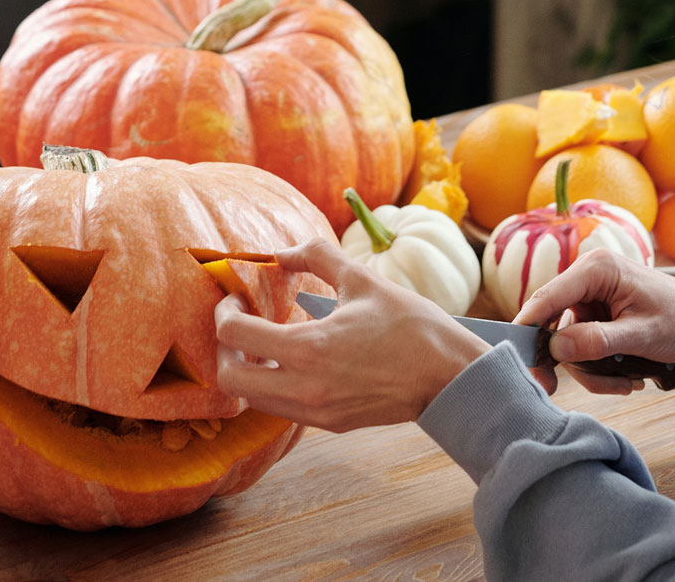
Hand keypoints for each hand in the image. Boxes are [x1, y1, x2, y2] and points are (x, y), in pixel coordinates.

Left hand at [214, 237, 489, 432]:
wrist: (450, 377)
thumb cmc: (411, 325)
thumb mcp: (362, 279)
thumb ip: (316, 256)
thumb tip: (281, 252)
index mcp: (308, 349)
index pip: (235, 336)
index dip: (225, 312)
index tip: (235, 298)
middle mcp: (304, 388)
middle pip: (230, 380)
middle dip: (224, 350)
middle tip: (239, 324)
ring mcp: (315, 412)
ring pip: (252, 399)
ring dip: (247, 370)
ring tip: (263, 341)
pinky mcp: (328, 423)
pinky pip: (280, 408)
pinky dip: (272, 385)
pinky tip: (290, 359)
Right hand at [514, 250, 674, 395]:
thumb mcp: (642, 335)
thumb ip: (598, 341)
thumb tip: (556, 349)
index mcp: (597, 269)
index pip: (547, 297)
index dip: (528, 328)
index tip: (517, 358)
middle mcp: (588, 276)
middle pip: (552, 323)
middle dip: (566, 360)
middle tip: (555, 390)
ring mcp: (592, 296)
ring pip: (568, 340)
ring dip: (590, 369)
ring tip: (625, 383)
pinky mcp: (597, 312)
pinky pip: (582, 344)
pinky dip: (598, 365)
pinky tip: (625, 377)